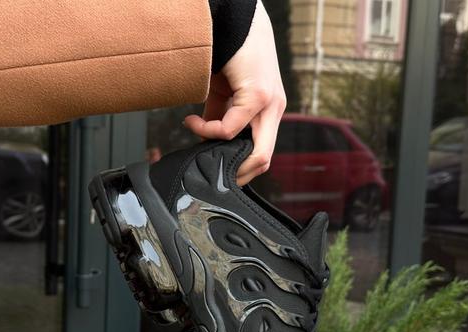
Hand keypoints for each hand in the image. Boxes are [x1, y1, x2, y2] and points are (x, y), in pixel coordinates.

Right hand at [183, 0, 285, 185]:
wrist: (236, 22)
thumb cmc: (231, 55)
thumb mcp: (225, 95)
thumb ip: (220, 117)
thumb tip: (207, 141)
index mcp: (268, 113)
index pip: (261, 154)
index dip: (238, 168)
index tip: (212, 164)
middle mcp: (274, 111)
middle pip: (263, 161)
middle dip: (236, 173)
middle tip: (208, 169)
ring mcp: (270, 104)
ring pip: (253, 152)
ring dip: (218, 149)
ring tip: (195, 131)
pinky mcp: (258, 95)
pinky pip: (230, 128)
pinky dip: (208, 130)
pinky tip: (193, 120)